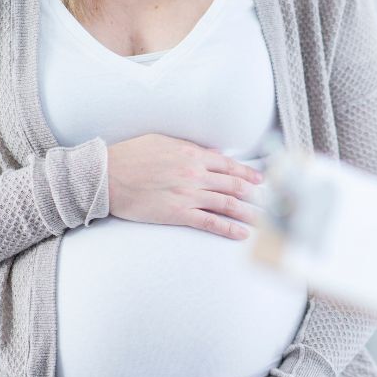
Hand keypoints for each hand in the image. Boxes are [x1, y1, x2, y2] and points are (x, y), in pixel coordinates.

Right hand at [107, 134, 264, 239]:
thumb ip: (190, 148)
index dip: (248, 174)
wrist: (106, 176)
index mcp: (192, 154)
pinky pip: (210, 223)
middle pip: (234, 185)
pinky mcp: (178, 213)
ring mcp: (188, 195)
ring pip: (227, 204)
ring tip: (265, 220)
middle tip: (270, 202)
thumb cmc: (130, 156)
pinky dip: (229, 228)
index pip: (229, 165)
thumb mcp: (162, 142)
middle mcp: (195, 174)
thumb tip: (212, 153)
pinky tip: (242, 234)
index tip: (261, 181)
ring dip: (249, 213)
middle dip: (255, 195)